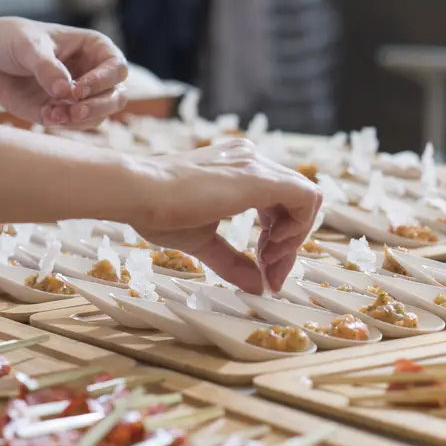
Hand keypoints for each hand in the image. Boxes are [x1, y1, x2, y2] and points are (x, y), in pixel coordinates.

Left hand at [0, 18, 128, 128]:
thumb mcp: (28, 46)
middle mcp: (91, 72)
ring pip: (99, 115)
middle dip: (99, 106)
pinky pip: (74, 125)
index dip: (104, 80)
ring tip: (54, 114)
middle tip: (76, 111)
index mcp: (92, 48)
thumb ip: (47, 68)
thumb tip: (66, 91)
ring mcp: (77, 95)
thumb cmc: (10, 40)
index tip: (78, 89)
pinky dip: (64, 124)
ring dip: (80, 119)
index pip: (116, 67)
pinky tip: (46, 115)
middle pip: (116, 95)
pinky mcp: (61, 112)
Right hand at [131, 140, 322, 293]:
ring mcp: (257, 165)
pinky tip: (271, 249)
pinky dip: (299, 228)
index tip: (263, 272)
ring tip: (266, 263)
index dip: (279, 242)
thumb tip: (258, 286)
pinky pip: (306, 198)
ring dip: (294, 239)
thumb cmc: (159, 210)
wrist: (138, 192)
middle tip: (270, 276)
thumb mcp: (202, 240)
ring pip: (307, 199)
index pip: (279, 204)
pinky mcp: (260, 177)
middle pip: (296, 203)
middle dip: (289, 246)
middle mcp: (252, 160)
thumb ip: (232, 261)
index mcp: (239, 169)